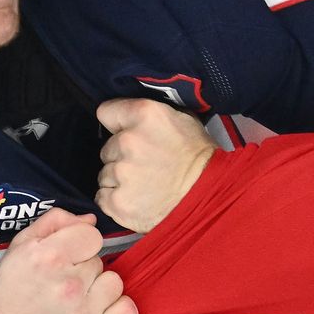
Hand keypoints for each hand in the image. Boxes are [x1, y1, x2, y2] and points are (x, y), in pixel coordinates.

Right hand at [0, 208, 136, 313]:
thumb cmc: (11, 290)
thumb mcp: (21, 246)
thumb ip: (55, 222)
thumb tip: (90, 219)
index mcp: (49, 258)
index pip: (93, 235)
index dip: (80, 244)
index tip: (67, 257)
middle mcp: (68, 286)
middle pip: (100, 261)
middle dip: (84, 268)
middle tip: (62, 283)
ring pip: (114, 284)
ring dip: (100, 290)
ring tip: (78, 299)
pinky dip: (118, 312)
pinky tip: (101, 313)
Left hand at [95, 98, 218, 232]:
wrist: (209, 197)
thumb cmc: (199, 158)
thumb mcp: (182, 120)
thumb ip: (151, 115)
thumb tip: (132, 117)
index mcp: (145, 114)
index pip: (106, 112)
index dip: (117, 124)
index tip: (126, 132)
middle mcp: (128, 141)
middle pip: (107, 148)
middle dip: (121, 156)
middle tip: (146, 165)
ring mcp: (121, 173)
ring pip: (105, 174)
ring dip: (120, 180)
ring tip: (145, 185)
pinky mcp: (117, 202)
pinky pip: (103, 197)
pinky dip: (116, 200)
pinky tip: (137, 200)